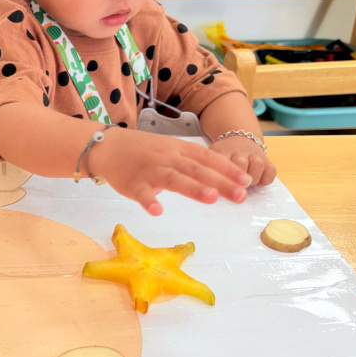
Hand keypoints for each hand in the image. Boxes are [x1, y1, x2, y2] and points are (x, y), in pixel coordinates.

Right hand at [90, 128, 252, 215]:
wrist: (108, 146)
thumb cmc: (144, 150)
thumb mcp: (171, 149)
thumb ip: (193, 162)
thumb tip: (222, 178)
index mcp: (179, 149)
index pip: (208, 158)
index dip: (228, 169)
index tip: (247, 181)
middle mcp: (167, 157)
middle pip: (197, 170)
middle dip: (220, 182)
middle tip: (240, 195)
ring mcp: (149, 170)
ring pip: (174, 179)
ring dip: (193, 188)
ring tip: (211, 198)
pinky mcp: (132, 183)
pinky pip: (141, 193)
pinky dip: (149, 201)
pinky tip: (157, 211)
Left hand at [210, 134, 276, 187]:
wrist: (240, 139)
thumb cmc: (224, 154)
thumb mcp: (212, 156)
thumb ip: (208, 170)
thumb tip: (207, 190)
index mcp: (223, 151)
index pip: (222, 162)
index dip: (224, 176)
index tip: (224, 188)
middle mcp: (240, 151)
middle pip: (241, 163)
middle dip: (238, 179)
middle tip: (236, 186)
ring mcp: (254, 154)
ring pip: (258, 165)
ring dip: (253, 178)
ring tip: (247, 183)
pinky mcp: (266, 160)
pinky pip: (271, 170)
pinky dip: (266, 179)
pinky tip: (259, 183)